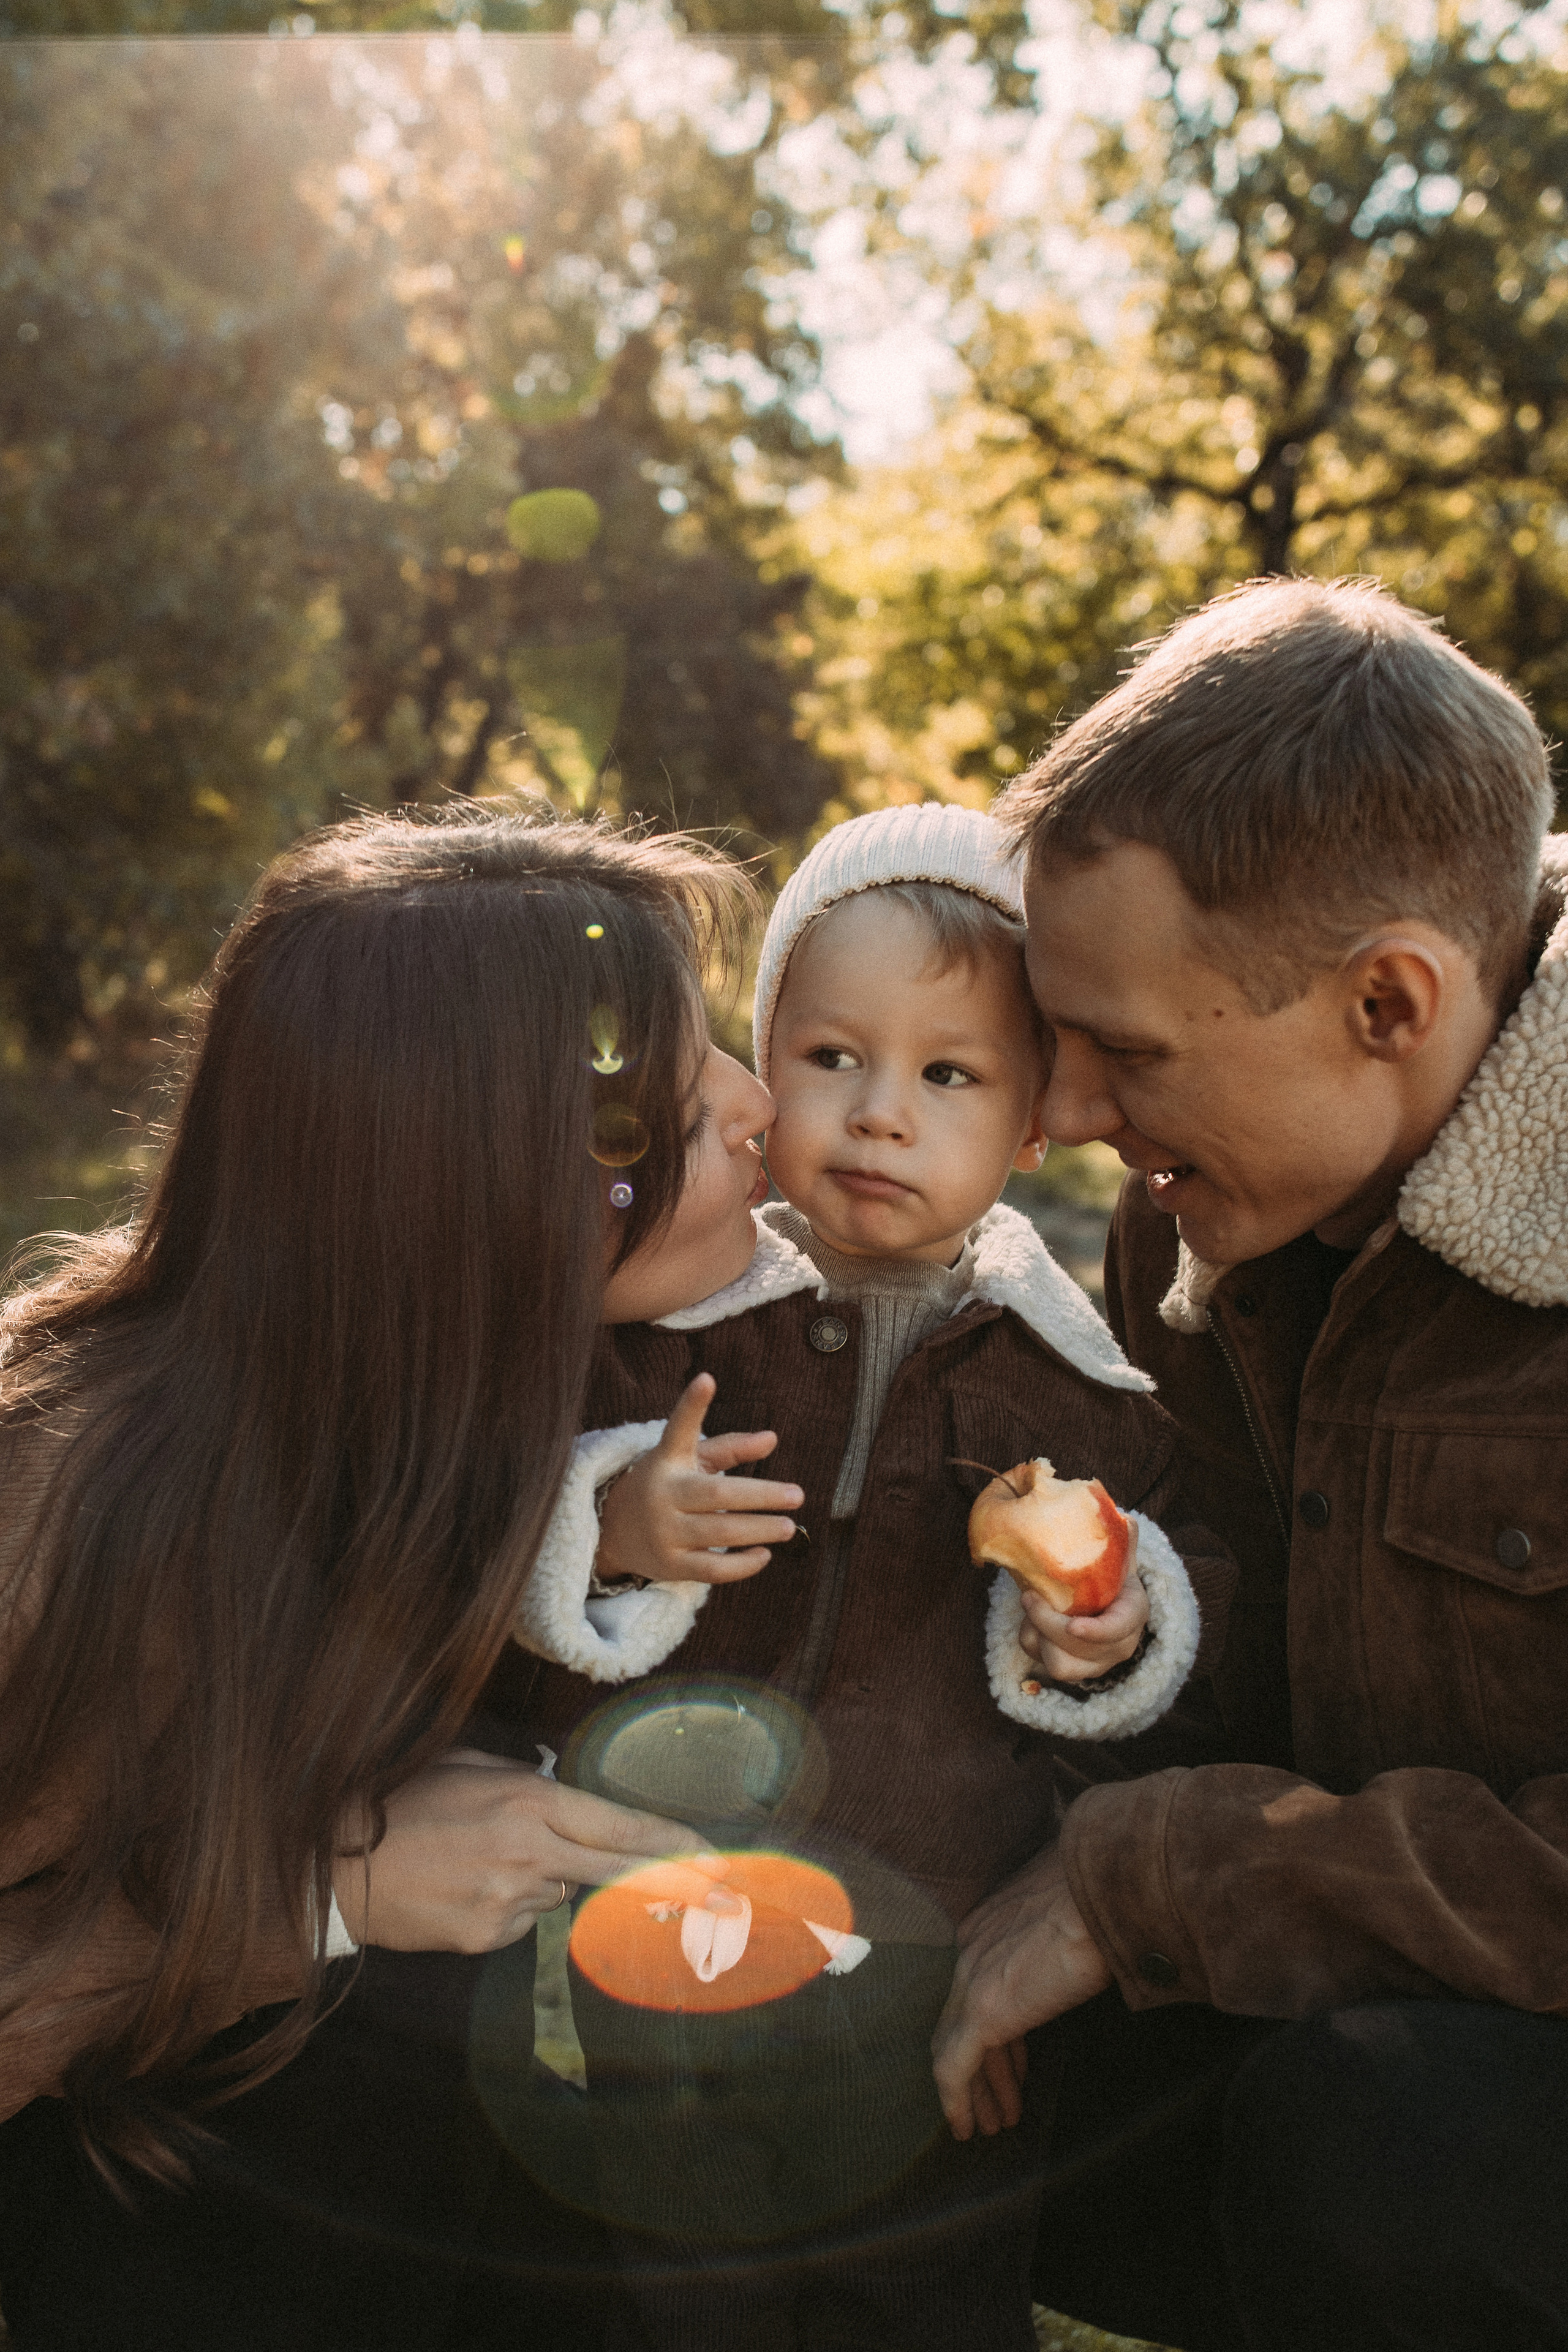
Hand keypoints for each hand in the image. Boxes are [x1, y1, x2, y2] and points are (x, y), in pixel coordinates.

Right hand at [333, 1749, 727, 1952]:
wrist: (337, 1863)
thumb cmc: (401, 1801)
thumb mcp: (469, 1766)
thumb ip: (527, 1781)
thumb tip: (568, 1800)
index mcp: (527, 1803)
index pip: (620, 1829)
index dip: (672, 1847)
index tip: (714, 1860)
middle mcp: (528, 1854)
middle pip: (617, 1872)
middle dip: (672, 1884)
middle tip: (721, 1898)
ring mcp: (507, 1902)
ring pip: (560, 1892)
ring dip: (545, 1877)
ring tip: (484, 1859)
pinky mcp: (485, 1937)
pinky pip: (523, 1920)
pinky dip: (510, 1904)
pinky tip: (467, 1887)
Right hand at [597, 1372, 803, 1586]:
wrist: (613, 1529)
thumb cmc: (666, 1485)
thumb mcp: (690, 1460)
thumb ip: (730, 1448)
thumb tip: (772, 1439)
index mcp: (667, 1460)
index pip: (678, 1429)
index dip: (692, 1404)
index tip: (707, 1379)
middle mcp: (663, 1494)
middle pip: (717, 1494)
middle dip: (761, 1495)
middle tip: (796, 1495)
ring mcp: (665, 1533)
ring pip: (719, 1534)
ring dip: (759, 1531)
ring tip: (789, 1527)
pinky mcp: (670, 1566)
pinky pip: (712, 1570)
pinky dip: (742, 1566)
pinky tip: (765, 1554)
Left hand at [931, 1844, 1111, 2139]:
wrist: (1105, 1890)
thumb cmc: (1102, 1895)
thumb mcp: (1070, 1912)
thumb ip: (1060, 1937)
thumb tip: (1083, 1954)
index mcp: (988, 1923)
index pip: (978, 1986)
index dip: (998, 2031)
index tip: (1014, 2062)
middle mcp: (971, 1948)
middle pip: (962, 2019)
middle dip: (984, 2069)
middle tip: (996, 2106)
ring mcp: (973, 1977)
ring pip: (955, 2047)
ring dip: (976, 2092)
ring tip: (990, 2126)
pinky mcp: (984, 2010)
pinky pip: (954, 2066)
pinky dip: (957, 2099)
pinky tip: (965, 2127)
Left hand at [1017, 1524, 1148, 1682]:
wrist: (1105, 1607)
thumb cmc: (1111, 1581)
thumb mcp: (1120, 1560)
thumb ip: (1123, 1540)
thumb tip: (1126, 1519)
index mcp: (1132, 1614)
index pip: (1118, 1629)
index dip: (1096, 1631)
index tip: (1073, 1625)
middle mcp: (1117, 1646)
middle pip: (1080, 1648)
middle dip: (1048, 1624)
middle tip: (1029, 1596)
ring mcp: (1094, 1664)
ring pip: (1059, 1664)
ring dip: (1037, 1634)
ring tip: (1031, 1605)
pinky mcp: (1071, 1670)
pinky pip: (1041, 1661)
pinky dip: (1031, 1639)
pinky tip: (1031, 1619)